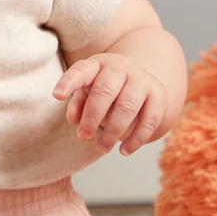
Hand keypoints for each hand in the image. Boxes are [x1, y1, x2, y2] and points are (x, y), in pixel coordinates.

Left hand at [52, 53, 166, 155]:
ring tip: (102, 147)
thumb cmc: (105, 88)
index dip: (68, 82)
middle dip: (92, 117)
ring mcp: (142, 80)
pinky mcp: (159, 95)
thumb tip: (74, 118)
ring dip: (113, 131)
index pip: (81, 70)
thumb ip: (78, 103)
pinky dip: (136, 138)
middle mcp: (120, 68)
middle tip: (83, 136)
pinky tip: (124, 151)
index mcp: (98, 64)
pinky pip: (149, 120)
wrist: (140, 78)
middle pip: (104, 91)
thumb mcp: (88, 90)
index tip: (57, 95)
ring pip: (127, 107)